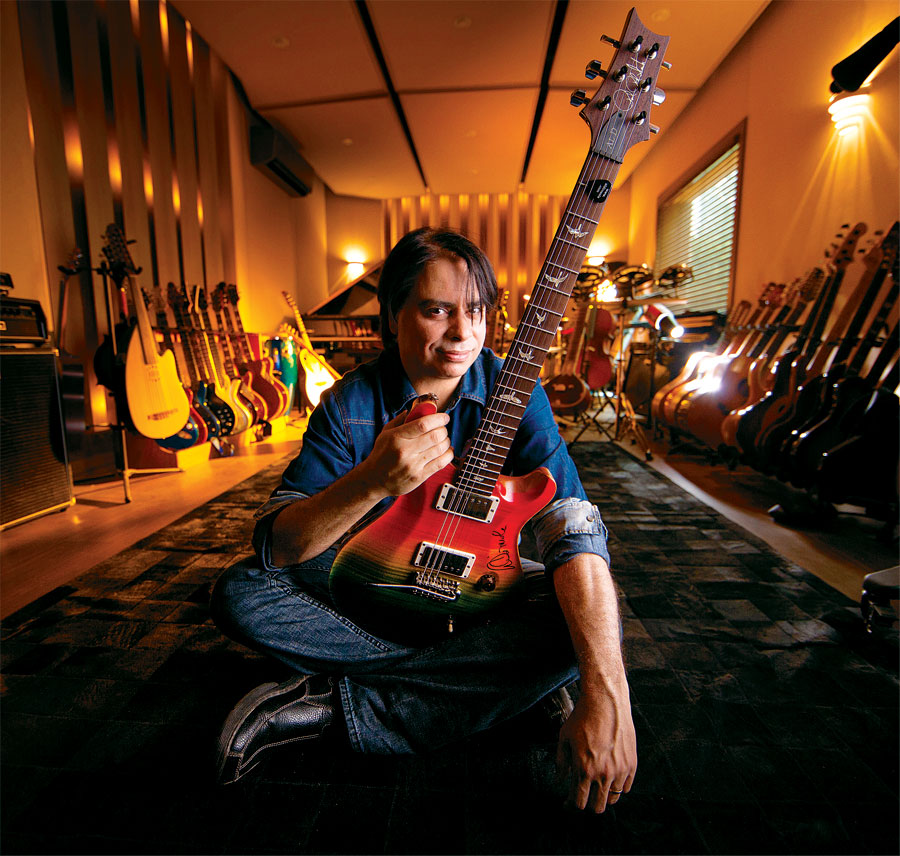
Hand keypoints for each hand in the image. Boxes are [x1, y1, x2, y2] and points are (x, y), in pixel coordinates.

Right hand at [361, 409, 453, 496]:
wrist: (374, 480)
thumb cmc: (380, 455)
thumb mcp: (385, 434)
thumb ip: (400, 420)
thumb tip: (416, 409)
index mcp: (397, 438)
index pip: (423, 424)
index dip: (438, 419)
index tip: (444, 417)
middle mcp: (406, 451)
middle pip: (435, 436)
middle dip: (443, 430)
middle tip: (442, 428)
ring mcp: (413, 465)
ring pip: (440, 449)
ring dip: (446, 441)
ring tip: (443, 439)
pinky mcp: (419, 477)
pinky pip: (441, 463)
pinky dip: (448, 454)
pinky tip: (446, 451)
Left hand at [555, 691, 636, 812]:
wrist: (605, 701)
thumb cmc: (583, 717)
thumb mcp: (564, 738)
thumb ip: (561, 762)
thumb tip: (559, 779)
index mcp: (584, 769)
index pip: (579, 801)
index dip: (573, 804)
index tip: (570, 801)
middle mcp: (603, 773)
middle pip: (598, 807)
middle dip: (588, 804)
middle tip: (584, 795)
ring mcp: (619, 770)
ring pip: (613, 799)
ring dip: (604, 796)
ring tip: (597, 788)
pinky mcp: (632, 764)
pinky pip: (626, 787)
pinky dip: (618, 786)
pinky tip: (611, 778)